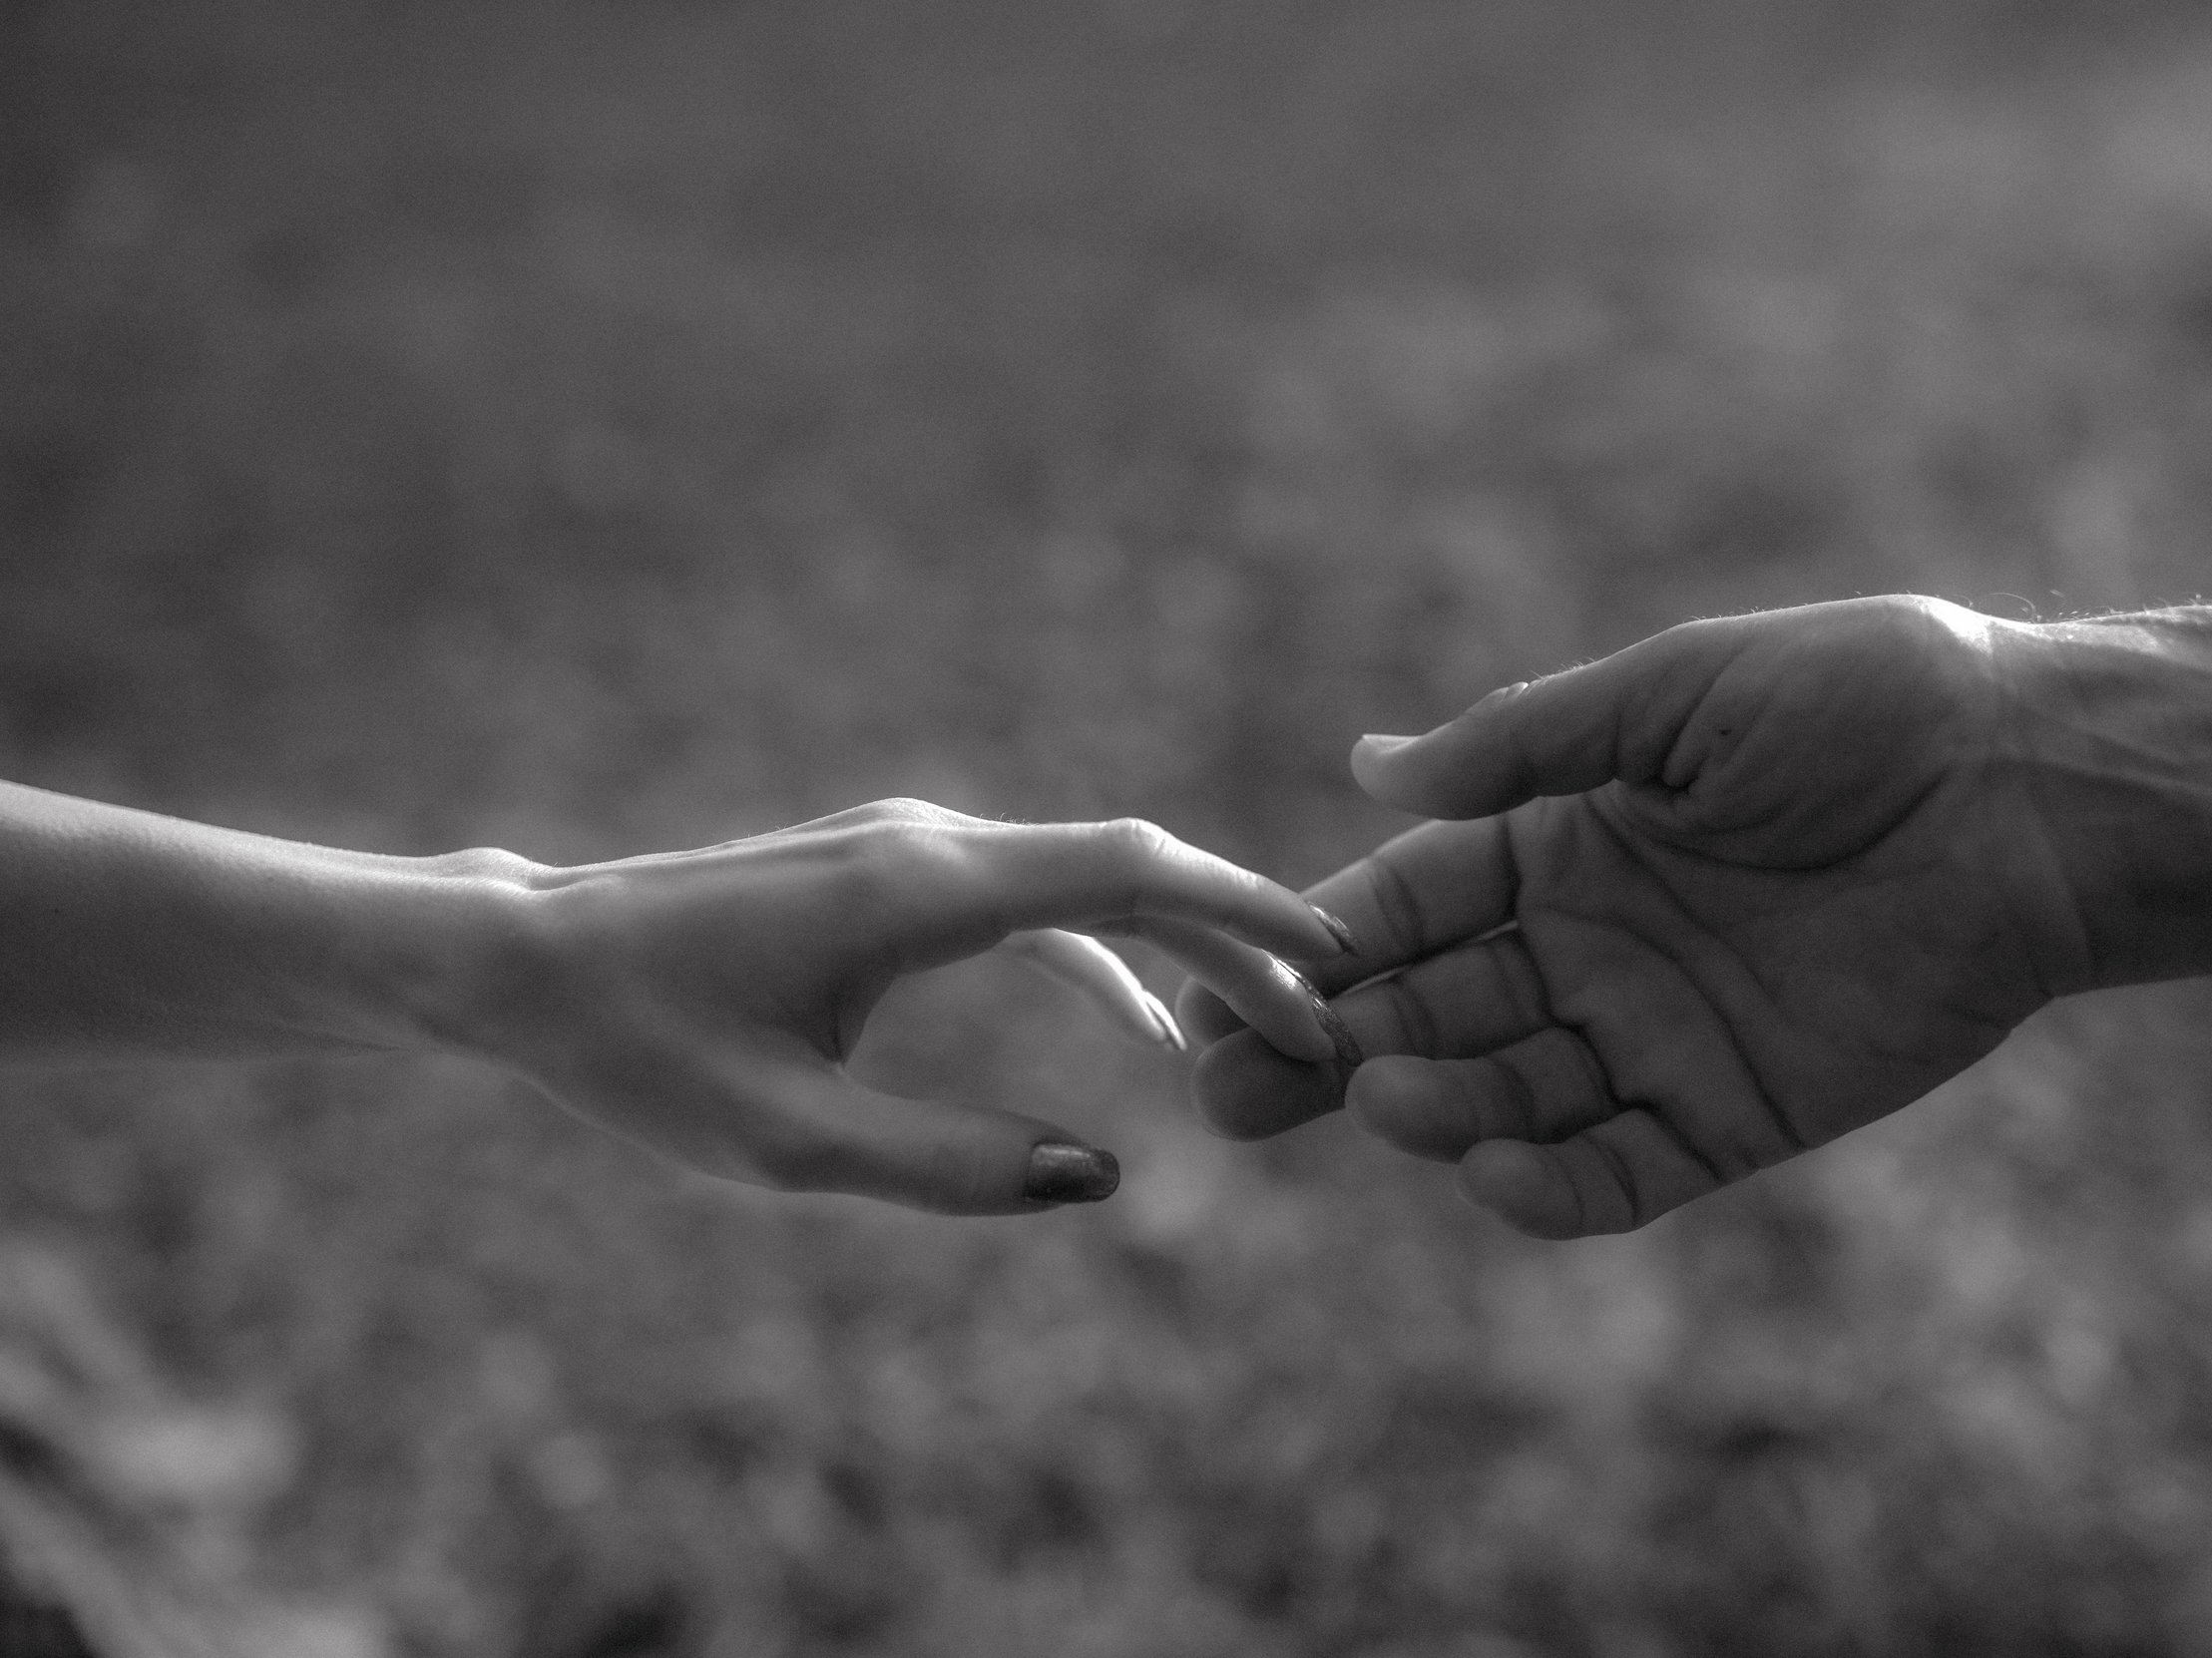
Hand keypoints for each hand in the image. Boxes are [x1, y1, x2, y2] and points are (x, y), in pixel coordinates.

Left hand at [473, 800, 1355, 1214]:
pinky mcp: (887, 873)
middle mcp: (931, 845)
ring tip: (1261, 1026)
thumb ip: (949, 1164)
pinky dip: (1103, 949)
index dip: (1245, 910)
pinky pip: (1030, 900)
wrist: (526, 958)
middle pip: (1132, 869)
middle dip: (1239, 941)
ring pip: (1088, 881)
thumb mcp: (786, 1141)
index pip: (1130, 872)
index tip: (1336, 954)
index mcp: (922, 892)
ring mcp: (909, 849)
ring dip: (1180, 946)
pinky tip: (1142, 1019)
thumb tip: (1105, 1174)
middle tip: (1328, 1024)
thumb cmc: (641, 1052)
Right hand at [1181, 596, 2088, 1237]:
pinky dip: (1549, 1186)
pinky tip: (1490, 1173)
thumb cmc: (1866, 704)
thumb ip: (1526, 743)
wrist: (2038, 789)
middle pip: (1427, 1013)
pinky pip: (1621, 1170)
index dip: (1316, 944)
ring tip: (1380, 1100)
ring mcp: (1656, 1036)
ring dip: (1432, 1106)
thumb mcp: (1679, 691)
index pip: (1406, 905)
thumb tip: (1363, 765)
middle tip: (1233, 1089)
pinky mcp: (1736, 1112)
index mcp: (1560, 841)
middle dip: (1326, 1050)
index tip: (1231, 981)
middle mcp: (1589, 947)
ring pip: (1506, 1095)